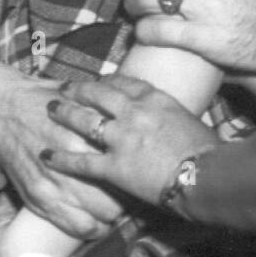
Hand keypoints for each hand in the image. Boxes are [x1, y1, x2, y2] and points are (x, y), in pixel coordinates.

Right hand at [0, 77, 123, 239]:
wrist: (1, 111)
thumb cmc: (41, 101)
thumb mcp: (77, 99)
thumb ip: (103, 110)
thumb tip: (131, 116)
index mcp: (86, 131)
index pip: (125, 163)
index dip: (135, 168)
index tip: (137, 169)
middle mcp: (72, 160)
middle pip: (120, 191)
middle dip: (127, 192)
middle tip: (128, 189)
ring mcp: (56, 183)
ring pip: (104, 213)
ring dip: (112, 211)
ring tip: (113, 205)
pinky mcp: (40, 198)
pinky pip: (78, 227)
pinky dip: (92, 229)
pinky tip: (97, 222)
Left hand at [44, 75, 219, 207]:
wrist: (207, 175)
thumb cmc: (208, 151)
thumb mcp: (188, 120)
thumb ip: (170, 115)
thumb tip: (167, 118)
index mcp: (154, 98)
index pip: (124, 83)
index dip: (107, 81)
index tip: (98, 81)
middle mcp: (133, 112)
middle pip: (98, 94)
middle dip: (79, 89)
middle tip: (65, 88)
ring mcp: (121, 138)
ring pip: (84, 120)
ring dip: (65, 113)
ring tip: (51, 109)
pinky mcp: (115, 166)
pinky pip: (82, 161)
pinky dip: (62, 159)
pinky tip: (47, 155)